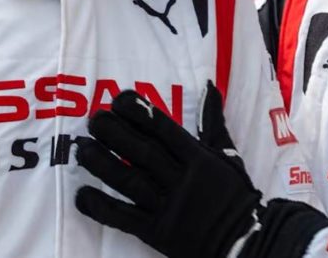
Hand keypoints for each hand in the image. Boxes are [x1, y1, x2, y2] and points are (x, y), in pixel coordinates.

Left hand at [75, 82, 261, 257]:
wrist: (245, 243)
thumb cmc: (234, 196)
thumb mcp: (228, 156)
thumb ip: (213, 123)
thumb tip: (210, 87)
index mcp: (200, 159)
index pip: (165, 130)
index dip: (140, 113)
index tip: (118, 100)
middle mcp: (183, 180)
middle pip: (144, 152)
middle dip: (116, 134)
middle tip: (94, 120)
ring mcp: (169, 207)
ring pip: (131, 182)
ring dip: (103, 164)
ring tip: (83, 149)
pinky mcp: (158, 233)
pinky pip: (125, 218)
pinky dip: (101, 207)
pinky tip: (82, 195)